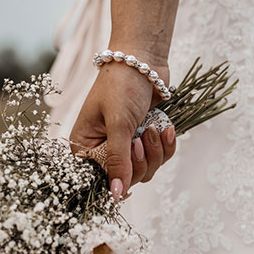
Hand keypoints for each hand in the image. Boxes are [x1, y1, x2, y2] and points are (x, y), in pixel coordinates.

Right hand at [70, 61, 176, 198]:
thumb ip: (118, 160)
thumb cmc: (121, 85)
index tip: (131, 156)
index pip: (100, 179)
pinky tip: (167, 129)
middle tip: (142, 137)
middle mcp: (103, 149)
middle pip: (126, 179)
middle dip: (141, 161)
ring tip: (155, 129)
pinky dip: (165, 146)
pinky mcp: (144, 140)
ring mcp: (125, 145)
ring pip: (145, 171)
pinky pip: (158, 158)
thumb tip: (115, 194)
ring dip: (155, 153)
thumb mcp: (118, 123)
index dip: (118, 177)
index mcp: (86, 146)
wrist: (142, 59)